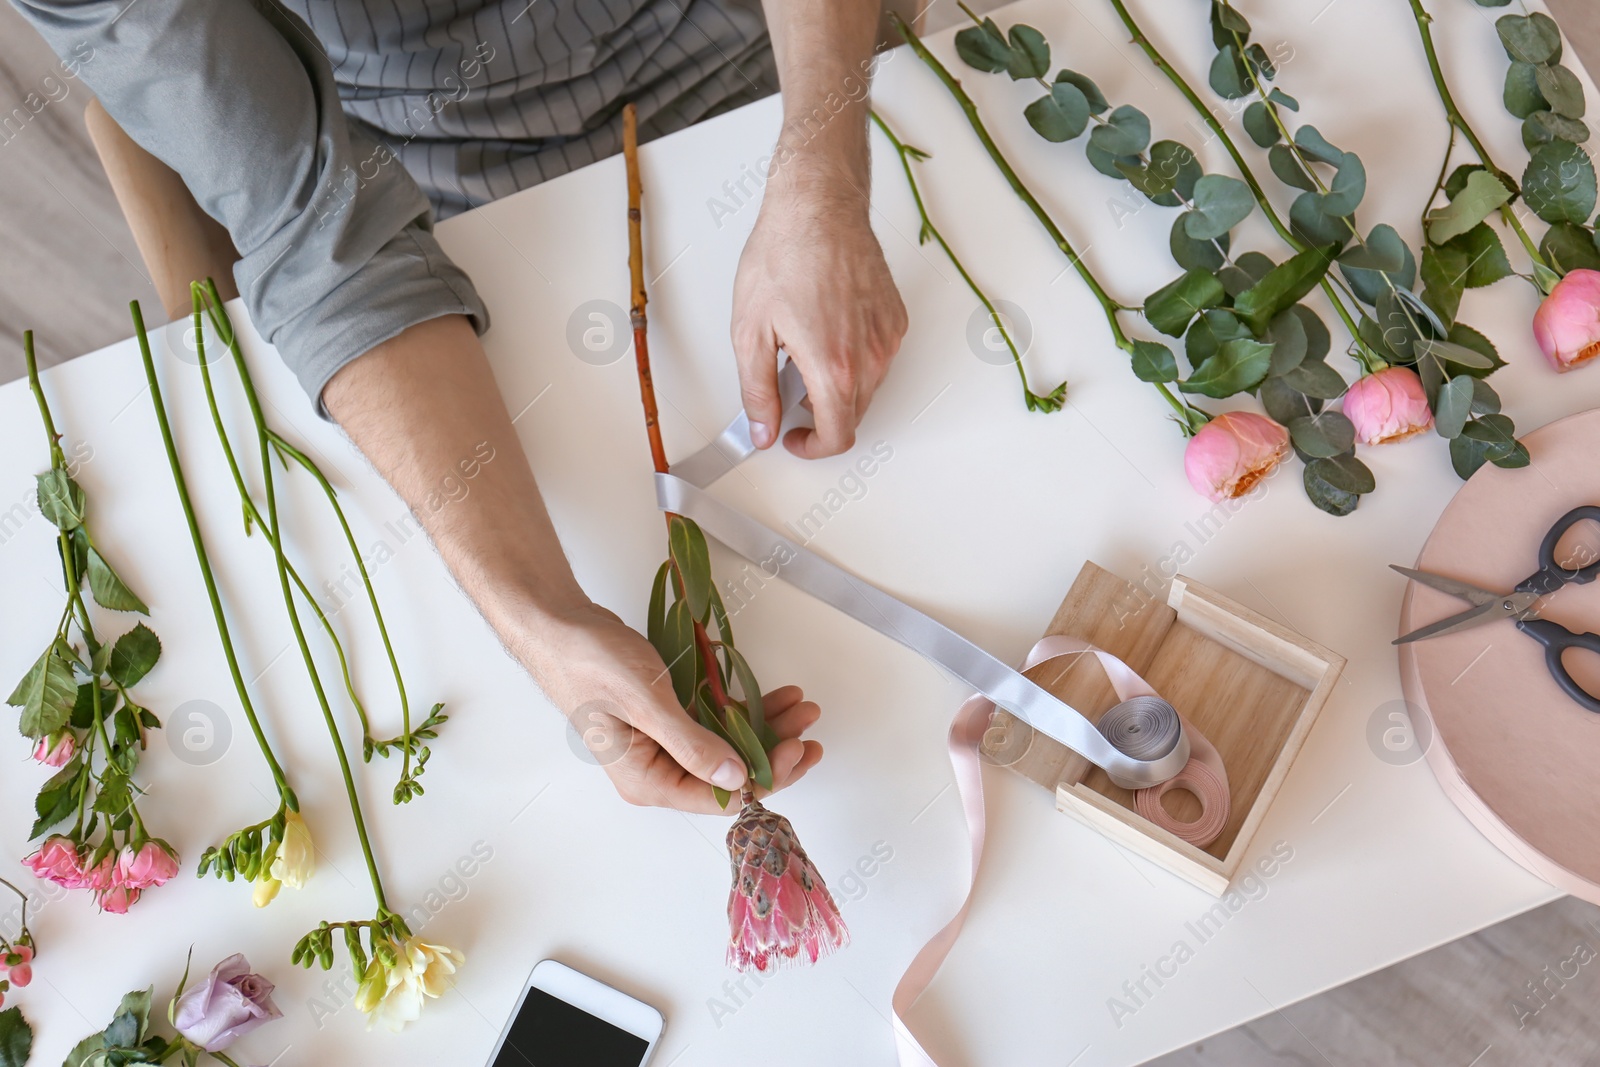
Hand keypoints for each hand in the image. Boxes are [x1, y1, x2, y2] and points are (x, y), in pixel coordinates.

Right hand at [528, 604, 823, 813]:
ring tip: (801, 707)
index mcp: (647, 781)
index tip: (798, 750)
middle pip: (730, 776)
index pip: (719, 797)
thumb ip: (692, 744)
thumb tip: (737, 780)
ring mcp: (663, 745)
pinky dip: (746, 712)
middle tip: (809, 727)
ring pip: (729, 747)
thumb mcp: (647, 702)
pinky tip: (774, 698)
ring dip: (767, 729)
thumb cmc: (590, 662)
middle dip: (774, 752)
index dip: (765, 777)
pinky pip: (716, 724)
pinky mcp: (668, 720)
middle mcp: (657, 770)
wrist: (560, 626)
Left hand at [731, 180, 907, 458]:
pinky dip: (854, 359)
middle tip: (787, 387)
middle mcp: (870, 357)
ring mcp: (887, 338)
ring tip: (803, 348)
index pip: (837, 437)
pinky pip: (878, 358)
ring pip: (867, 388)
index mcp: (833, 367)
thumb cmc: (784, 256)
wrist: (817, 209)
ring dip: (836, 386)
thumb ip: (757, 391)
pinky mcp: (895, 319)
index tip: (794, 438)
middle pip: (852, 416)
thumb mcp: (750, 332)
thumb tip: (762, 428)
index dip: (813, 449)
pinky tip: (827, 329)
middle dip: (819, 415)